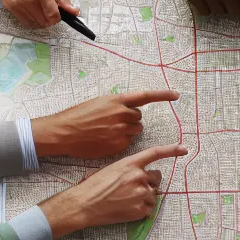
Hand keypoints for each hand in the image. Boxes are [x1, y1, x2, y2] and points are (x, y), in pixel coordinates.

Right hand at [32, 91, 180, 158]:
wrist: (64, 132)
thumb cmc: (78, 116)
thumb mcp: (98, 103)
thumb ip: (116, 105)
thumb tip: (128, 109)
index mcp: (116, 100)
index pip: (145, 96)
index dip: (162, 95)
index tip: (176, 95)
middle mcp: (121, 114)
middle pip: (138, 118)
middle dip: (130, 120)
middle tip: (112, 123)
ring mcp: (121, 130)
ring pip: (135, 131)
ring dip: (126, 131)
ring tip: (106, 132)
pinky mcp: (118, 145)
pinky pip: (128, 143)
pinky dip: (120, 142)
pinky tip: (105, 141)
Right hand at [40, 144, 188, 239]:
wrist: (83, 204)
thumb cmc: (93, 186)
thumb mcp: (111, 169)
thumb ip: (130, 170)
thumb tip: (142, 176)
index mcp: (130, 163)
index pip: (155, 153)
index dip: (171, 150)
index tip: (184, 149)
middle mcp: (139, 176)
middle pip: (156, 178)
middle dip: (148, 183)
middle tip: (132, 190)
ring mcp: (141, 193)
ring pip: (153, 195)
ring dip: (144, 198)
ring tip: (125, 201)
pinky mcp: (140, 209)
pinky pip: (149, 209)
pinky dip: (141, 210)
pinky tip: (126, 209)